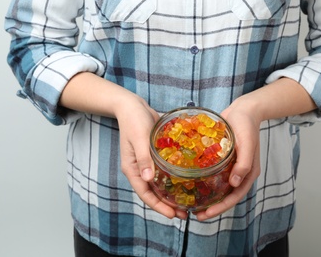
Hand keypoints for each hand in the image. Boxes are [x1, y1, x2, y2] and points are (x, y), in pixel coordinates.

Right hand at [115, 94, 187, 219]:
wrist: (133, 106)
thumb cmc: (133, 120)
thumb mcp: (139, 138)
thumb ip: (143, 158)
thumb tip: (148, 179)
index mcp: (132, 169)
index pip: (145, 193)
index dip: (158, 206)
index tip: (172, 215)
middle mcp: (140, 170)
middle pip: (153, 193)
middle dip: (167, 205)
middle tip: (185, 214)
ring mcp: (147, 164)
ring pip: (160, 185)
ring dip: (172, 194)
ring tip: (188, 202)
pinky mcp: (155, 157)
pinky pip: (165, 172)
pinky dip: (174, 179)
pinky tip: (187, 182)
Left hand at [195, 95, 260, 220]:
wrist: (243, 110)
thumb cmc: (247, 126)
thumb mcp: (247, 144)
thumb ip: (244, 164)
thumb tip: (235, 184)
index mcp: (248, 172)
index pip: (235, 195)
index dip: (221, 207)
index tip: (207, 213)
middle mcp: (239, 172)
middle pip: (226, 195)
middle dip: (213, 206)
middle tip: (197, 214)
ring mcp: (231, 166)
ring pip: (219, 186)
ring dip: (209, 196)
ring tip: (193, 203)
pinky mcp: (223, 159)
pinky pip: (214, 173)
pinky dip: (206, 180)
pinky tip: (193, 182)